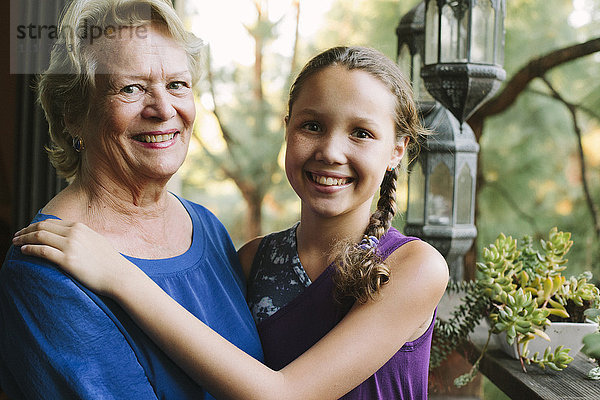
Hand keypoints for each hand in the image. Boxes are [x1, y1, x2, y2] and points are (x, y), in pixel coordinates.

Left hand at [13, 219, 133, 295]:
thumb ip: (83, 236)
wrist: (119, 275)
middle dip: (26, 230)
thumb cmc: (109, 262)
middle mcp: (74, 234)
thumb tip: (71, 237)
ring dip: (23, 239)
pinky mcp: (67, 261)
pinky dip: (29, 249)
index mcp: (80, 227)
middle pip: (42, 227)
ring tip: (15, 242)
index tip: (27, 230)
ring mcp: (71, 246)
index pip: (52, 223)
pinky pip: (42, 251)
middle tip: (16, 235)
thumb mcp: (96, 241)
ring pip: (39, 237)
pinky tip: (23, 251)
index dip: (36, 225)